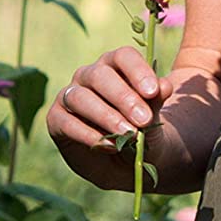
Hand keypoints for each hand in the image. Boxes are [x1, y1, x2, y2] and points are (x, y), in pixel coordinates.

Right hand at [47, 47, 173, 191]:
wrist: (128, 164)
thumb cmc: (143, 133)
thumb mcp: (155, 119)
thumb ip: (156, 101)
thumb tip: (164, 85)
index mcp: (116, 66)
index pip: (123, 56)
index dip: (138, 71)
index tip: (154, 92)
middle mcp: (89, 75)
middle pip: (101, 75)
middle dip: (124, 97)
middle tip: (144, 120)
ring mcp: (70, 95)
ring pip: (81, 97)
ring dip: (106, 116)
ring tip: (128, 135)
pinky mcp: (56, 119)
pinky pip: (67, 122)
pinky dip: (88, 134)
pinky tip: (109, 146)